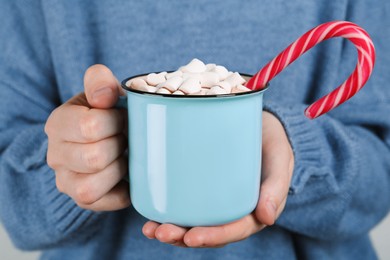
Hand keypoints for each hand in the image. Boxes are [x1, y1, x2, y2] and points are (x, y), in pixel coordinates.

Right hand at [45, 64, 129, 210]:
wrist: (102, 138)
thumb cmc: (105, 114)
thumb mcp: (101, 91)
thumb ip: (100, 82)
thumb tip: (105, 95)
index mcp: (58, 124)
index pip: (90, 127)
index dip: (117, 122)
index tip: (123, 118)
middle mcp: (55, 155)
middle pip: (94, 158)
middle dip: (119, 146)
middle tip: (126, 137)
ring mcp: (66, 182)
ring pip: (92, 186)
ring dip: (119, 169)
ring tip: (124, 156)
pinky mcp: (83, 200)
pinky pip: (108, 202)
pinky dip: (125, 190)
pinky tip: (127, 175)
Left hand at [142, 111, 293, 246]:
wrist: (259, 123)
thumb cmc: (271, 141)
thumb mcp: (280, 158)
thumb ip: (277, 184)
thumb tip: (266, 218)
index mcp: (253, 209)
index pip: (233, 229)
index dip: (213, 236)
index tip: (191, 236)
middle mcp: (232, 209)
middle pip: (208, 231)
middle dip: (183, 237)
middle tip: (161, 232)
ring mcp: (215, 200)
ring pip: (194, 222)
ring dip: (172, 230)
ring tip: (150, 229)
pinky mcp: (202, 186)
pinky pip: (185, 203)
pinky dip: (168, 210)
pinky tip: (150, 211)